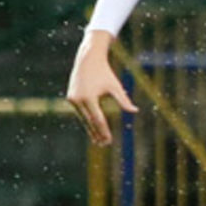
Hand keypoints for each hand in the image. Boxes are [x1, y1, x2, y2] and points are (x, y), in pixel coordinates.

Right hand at [66, 30, 138, 145]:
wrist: (88, 60)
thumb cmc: (105, 73)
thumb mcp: (116, 86)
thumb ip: (124, 100)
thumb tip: (135, 111)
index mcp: (89, 98)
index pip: (98, 120)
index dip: (104, 132)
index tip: (109, 141)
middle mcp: (78, 100)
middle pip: (89, 121)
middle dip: (97, 133)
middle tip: (104, 145)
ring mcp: (72, 99)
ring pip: (84, 118)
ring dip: (90, 129)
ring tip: (97, 140)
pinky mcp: (70, 97)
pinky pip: (80, 112)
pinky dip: (86, 120)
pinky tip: (91, 128)